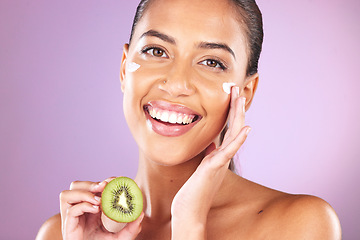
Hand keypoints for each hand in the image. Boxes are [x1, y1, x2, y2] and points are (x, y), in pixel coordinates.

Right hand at [60, 178, 143, 239]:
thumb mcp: (120, 237)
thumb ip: (130, 229)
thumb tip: (141, 214)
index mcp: (90, 207)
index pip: (92, 186)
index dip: (103, 181)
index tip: (115, 180)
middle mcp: (79, 209)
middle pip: (76, 186)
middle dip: (91, 183)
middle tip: (105, 186)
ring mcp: (72, 217)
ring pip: (67, 194)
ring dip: (84, 193)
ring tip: (98, 200)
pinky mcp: (68, 226)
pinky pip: (70, 210)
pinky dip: (83, 206)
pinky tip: (96, 210)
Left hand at [171, 86, 250, 238]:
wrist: (189, 210)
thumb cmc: (194, 190)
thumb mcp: (202, 166)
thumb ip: (209, 154)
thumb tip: (211, 144)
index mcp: (218, 154)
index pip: (227, 129)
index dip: (231, 112)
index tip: (231, 95)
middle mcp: (222, 156)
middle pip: (233, 127)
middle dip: (236, 108)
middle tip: (237, 88)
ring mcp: (220, 162)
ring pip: (233, 135)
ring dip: (238, 116)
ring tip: (241, 99)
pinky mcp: (214, 168)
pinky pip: (228, 151)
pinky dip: (238, 140)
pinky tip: (246, 128)